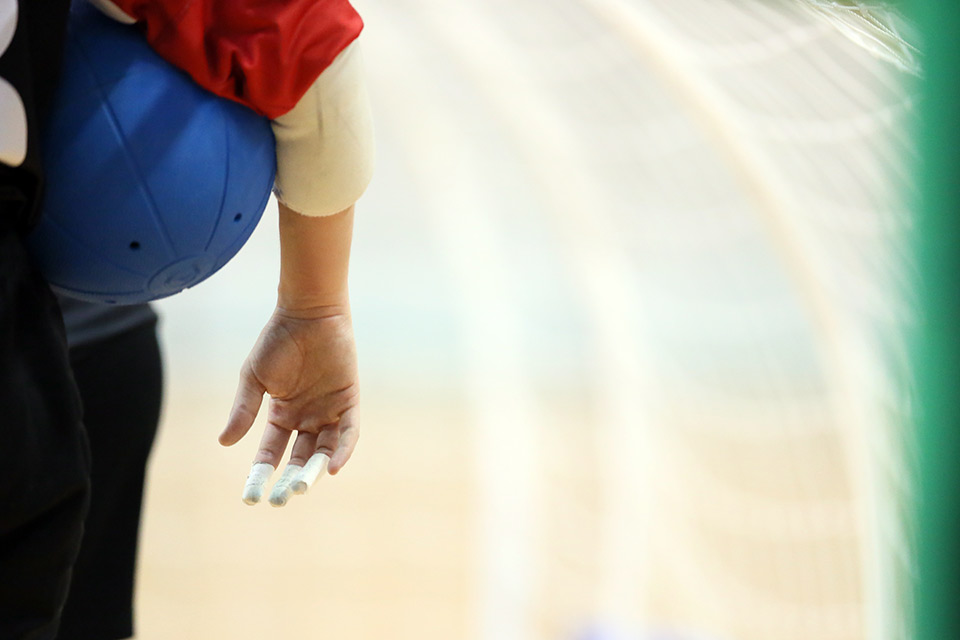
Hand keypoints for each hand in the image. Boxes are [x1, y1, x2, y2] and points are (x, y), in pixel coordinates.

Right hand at [219, 305, 358, 505]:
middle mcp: (307, 417)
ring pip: (324, 449)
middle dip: (289, 479)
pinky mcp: (348, 400)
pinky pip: (348, 432)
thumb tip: (224, 442)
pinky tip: (332, 468)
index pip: (271, 451)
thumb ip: (244, 410)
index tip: (249, 496)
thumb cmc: (277, 340)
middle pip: (300, 457)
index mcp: (283, 414)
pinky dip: (343, 450)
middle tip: (279, 499)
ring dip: (315, 470)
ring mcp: (329, 410)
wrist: (308, 313)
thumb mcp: (255, 378)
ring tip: (300, 487)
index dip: (261, 472)